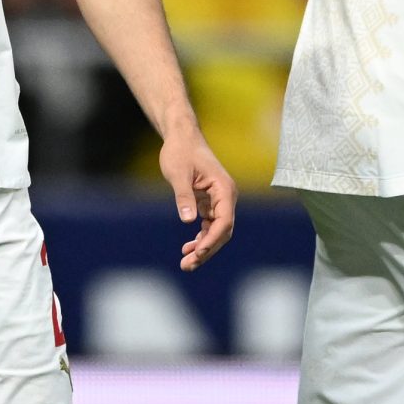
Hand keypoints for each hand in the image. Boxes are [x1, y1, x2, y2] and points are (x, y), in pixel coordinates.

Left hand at [157, 124, 235, 271]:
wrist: (181, 138)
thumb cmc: (180, 152)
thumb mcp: (178, 173)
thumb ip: (183, 196)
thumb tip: (188, 220)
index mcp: (224, 189)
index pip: (224, 221)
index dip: (212, 239)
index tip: (198, 252)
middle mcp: (226, 197)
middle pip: (222, 231)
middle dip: (207, 250)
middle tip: (188, 265)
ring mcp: (219, 201)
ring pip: (216, 231)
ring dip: (203, 247)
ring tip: (186, 263)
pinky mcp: (210, 202)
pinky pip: (209, 225)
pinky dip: (200, 238)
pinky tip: (188, 248)